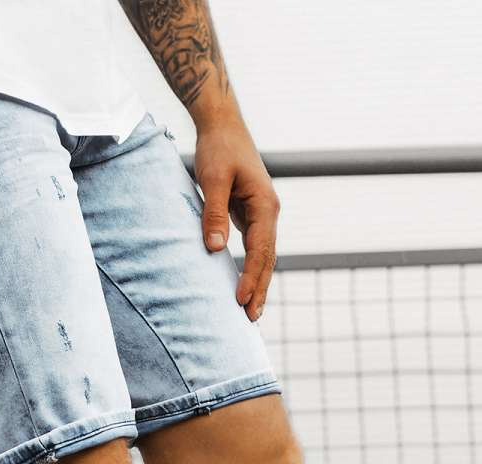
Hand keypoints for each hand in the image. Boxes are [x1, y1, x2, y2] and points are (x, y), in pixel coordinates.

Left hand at [193, 120, 278, 320]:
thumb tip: (215, 249)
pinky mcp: (250, 214)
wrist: (223, 125)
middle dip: (260, 289)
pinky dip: (251, 268)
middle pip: (267, 259)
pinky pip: (254, 248)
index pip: (260, 250)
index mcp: (265, 205)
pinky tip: (245, 285)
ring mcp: (262, 214)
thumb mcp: (213, 180)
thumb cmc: (218, 148)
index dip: (251, 277)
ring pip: (263, 256)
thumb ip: (214, 214)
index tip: (241, 300)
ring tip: (251, 311)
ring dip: (258, 283)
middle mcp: (268, 212)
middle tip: (251, 319)